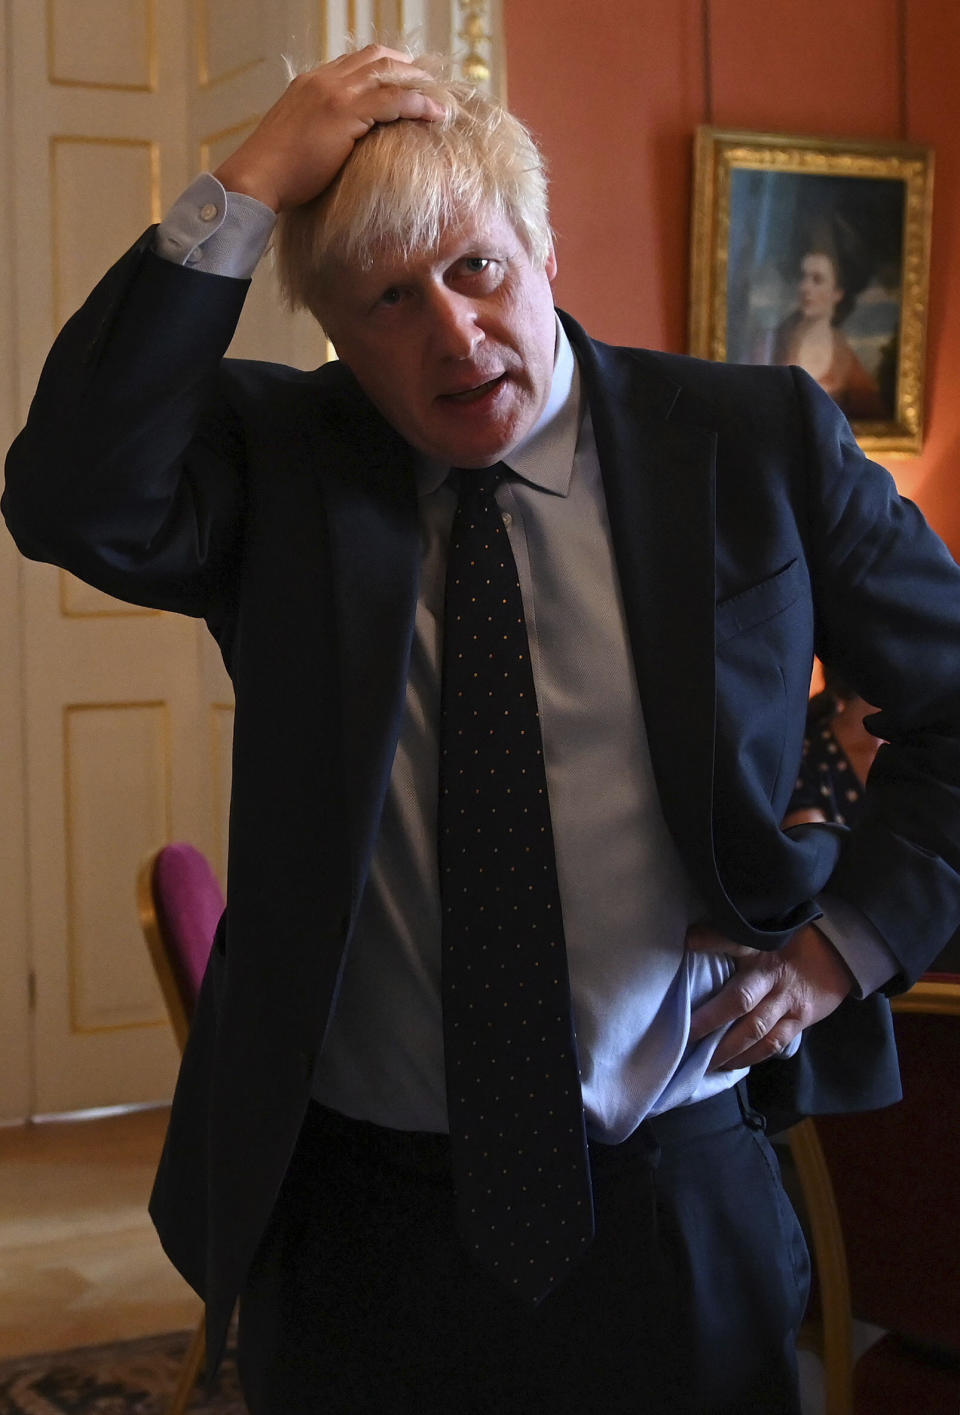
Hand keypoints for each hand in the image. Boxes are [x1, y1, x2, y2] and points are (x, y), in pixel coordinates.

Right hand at [213, 46, 445, 212]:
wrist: (257, 178)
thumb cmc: (275, 173)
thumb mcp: (297, 140)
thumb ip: (319, 131)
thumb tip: (335, 147)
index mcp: (311, 83)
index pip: (354, 61)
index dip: (385, 66)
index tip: (405, 78)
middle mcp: (324, 80)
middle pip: (376, 58)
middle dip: (407, 67)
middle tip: (430, 83)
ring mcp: (335, 93)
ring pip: (389, 74)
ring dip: (419, 83)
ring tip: (441, 99)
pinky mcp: (346, 114)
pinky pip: (393, 100)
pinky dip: (419, 104)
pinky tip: (437, 114)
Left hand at [686, 921, 854, 1069]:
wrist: (839, 951)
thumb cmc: (792, 939)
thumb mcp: (767, 928)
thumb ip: (738, 938)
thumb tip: (694, 938)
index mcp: (760, 946)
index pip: (733, 939)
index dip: (711, 940)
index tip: (689, 943)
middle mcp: (772, 975)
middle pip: (739, 999)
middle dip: (709, 1020)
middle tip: (684, 1036)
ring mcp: (787, 1000)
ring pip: (754, 1029)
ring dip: (726, 1049)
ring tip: (702, 1062)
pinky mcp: (800, 1019)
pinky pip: (773, 1043)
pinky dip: (751, 1057)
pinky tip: (732, 1064)